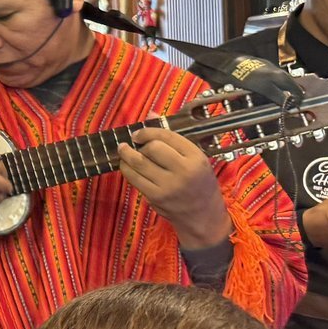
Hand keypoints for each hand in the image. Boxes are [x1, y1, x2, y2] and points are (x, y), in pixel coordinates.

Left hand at [120, 127, 229, 248]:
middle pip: (152, 148)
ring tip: (123, 150)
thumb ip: (172, 137)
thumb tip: (151, 114)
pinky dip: (127, 169)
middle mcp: (184, 171)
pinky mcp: (156, 197)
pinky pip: (134, 178)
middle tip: (133, 143)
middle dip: (139, 143)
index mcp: (196, 157)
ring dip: (126, 154)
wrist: (204, 215)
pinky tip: (127, 165)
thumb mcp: (194, 158)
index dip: (148, 131)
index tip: (138, 133)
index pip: (167, 136)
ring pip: (139, 163)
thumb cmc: (199, 182)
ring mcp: (169, 186)